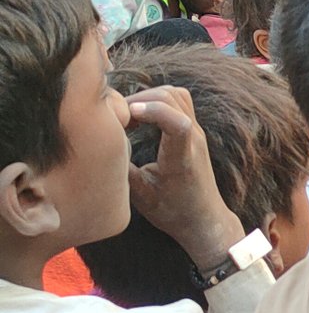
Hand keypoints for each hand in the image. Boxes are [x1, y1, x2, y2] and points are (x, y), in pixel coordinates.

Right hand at [125, 87, 246, 271]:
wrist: (203, 218)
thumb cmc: (173, 211)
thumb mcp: (141, 197)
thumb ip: (123, 171)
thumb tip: (100, 147)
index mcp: (181, 158)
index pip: (178, 123)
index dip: (152, 111)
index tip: (127, 115)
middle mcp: (194, 139)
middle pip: (171, 98)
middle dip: (140, 99)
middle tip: (117, 117)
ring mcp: (197, 132)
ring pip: (175, 94)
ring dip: (148, 97)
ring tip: (127, 116)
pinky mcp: (194, 130)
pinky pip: (178, 101)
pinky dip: (157, 101)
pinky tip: (139, 118)